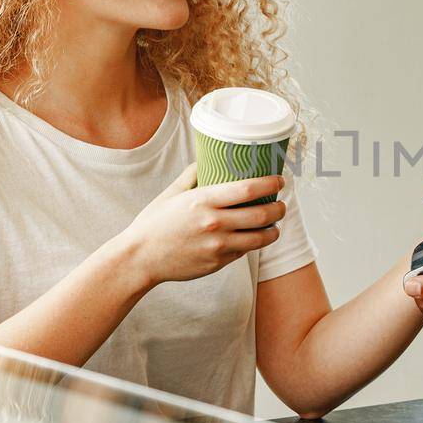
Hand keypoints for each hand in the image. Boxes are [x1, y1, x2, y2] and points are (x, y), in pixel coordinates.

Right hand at [119, 163, 285, 286]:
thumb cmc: (153, 223)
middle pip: (261, 214)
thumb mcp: (171, 194)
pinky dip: (252, 243)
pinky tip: (252, 237)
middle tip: (282, 204)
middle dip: (279, 208)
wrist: (140, 258)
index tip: (280, 180)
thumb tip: (206, 159)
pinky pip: (243, 251)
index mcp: (203, 200)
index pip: (248, 188)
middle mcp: (214, 223)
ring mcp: (218, 246)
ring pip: (259, 238)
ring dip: (273, 230)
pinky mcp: (217, 263)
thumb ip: (192, 175)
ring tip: (274, 224)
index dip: (270, 184)